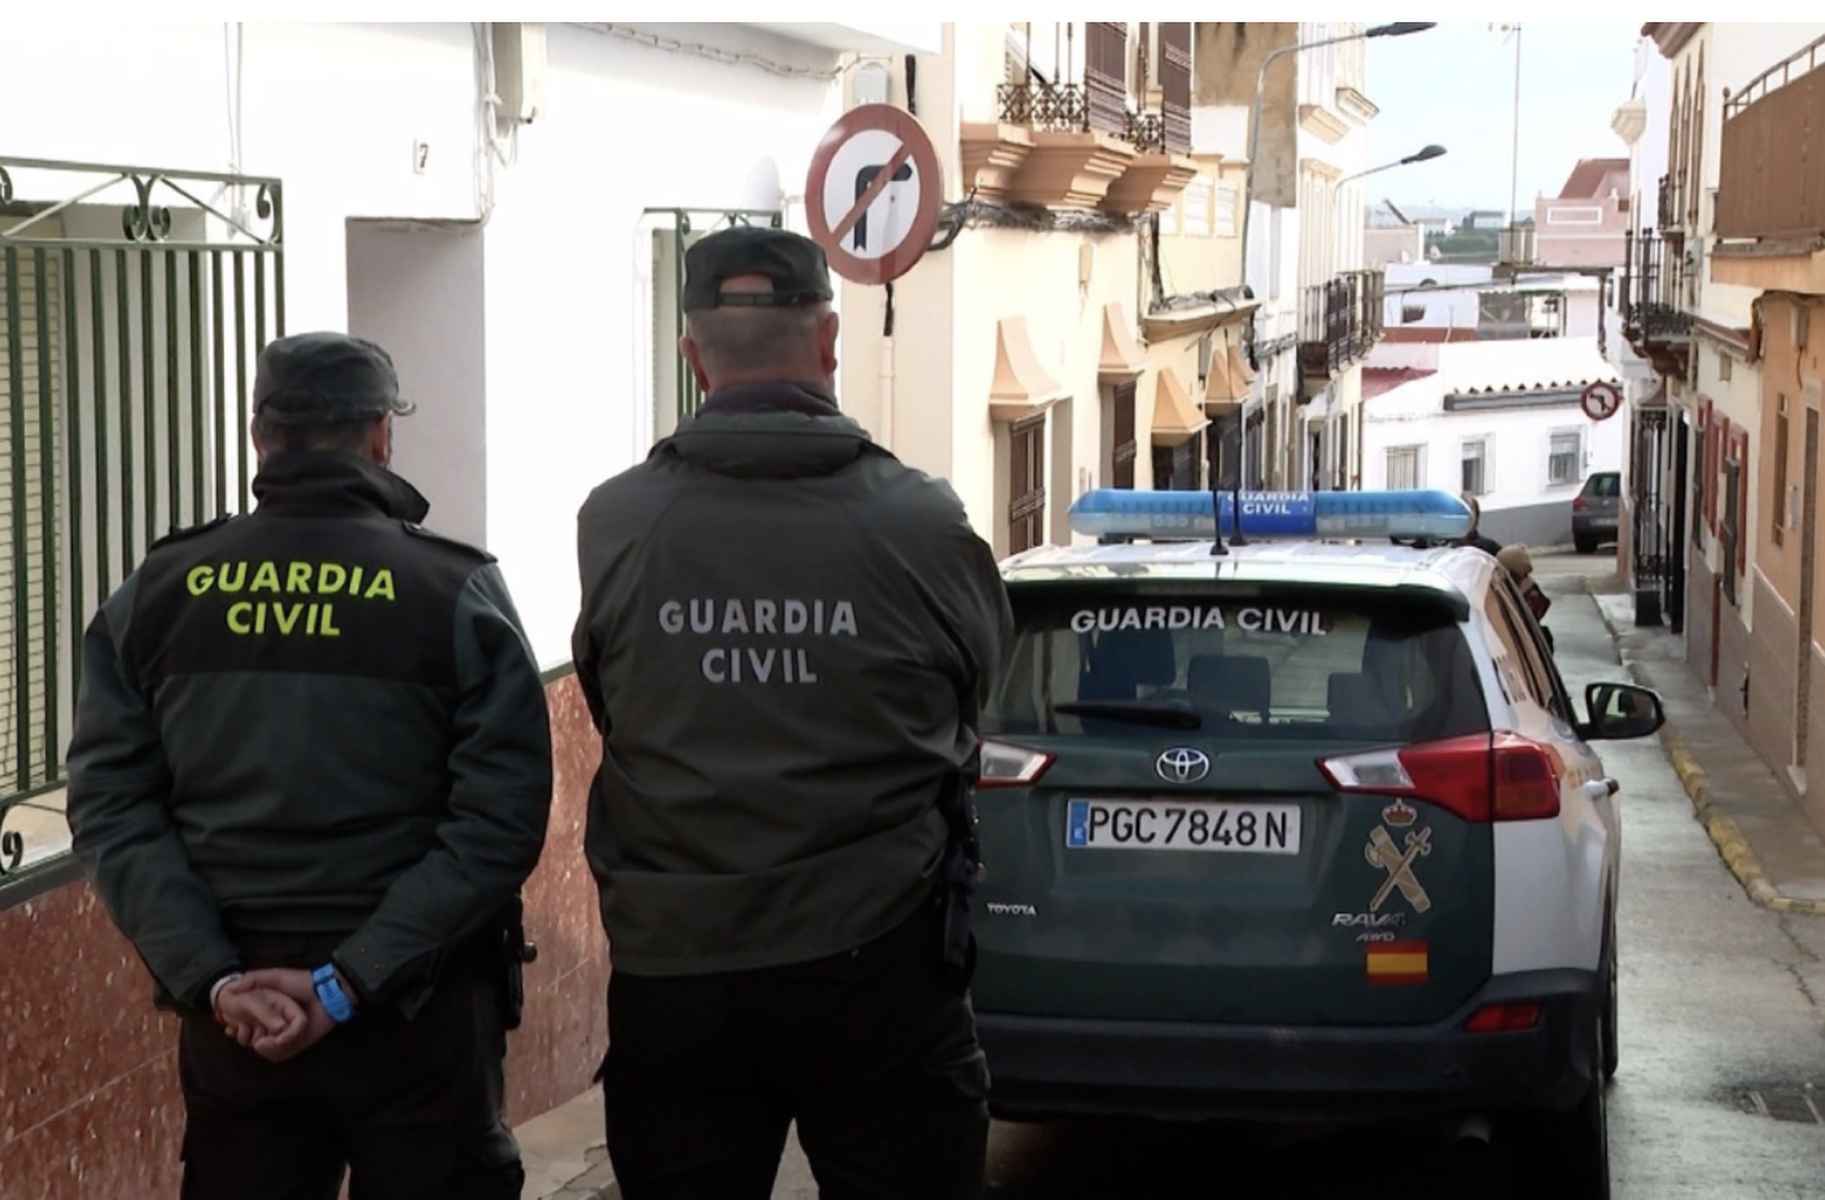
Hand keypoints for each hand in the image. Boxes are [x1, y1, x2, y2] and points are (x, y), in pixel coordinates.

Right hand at [225, 968, 343, 1062]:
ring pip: (266, 1049)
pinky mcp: (297, 1044)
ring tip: (260, 1040)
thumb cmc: (302, 983)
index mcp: (270, 1012)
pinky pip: (280, 1054)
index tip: (229, 1027)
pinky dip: (275, 1050)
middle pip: (254, 1039)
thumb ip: (254, 980)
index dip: (237, 1028)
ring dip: (262, 1045)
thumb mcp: (275, 977)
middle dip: (246, 1038)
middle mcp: (276, 1025)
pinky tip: (271, 1041)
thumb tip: (231, 988)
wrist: (328, 993)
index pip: (248, 1026)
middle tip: (240, 1035)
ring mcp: (286, 1036)